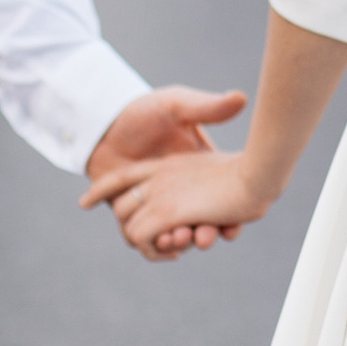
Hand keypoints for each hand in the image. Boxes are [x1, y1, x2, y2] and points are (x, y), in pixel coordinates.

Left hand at [83, 86, 252, 266]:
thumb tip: (241, 99)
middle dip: (202, 235)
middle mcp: (176, 192)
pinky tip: (162, 245)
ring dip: (177, 242)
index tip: (233, 227)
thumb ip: (207, 107)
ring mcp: (155, 205)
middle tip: (204, 237)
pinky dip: (152, 247)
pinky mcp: (132, 214)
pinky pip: (143, 239)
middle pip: (196, 224)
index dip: (229, 218)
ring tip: (179, 240)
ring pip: (172, 236)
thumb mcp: (177, 104)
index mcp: (195, 172)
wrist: (105, 121)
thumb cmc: (142, 111)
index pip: (222, 200)